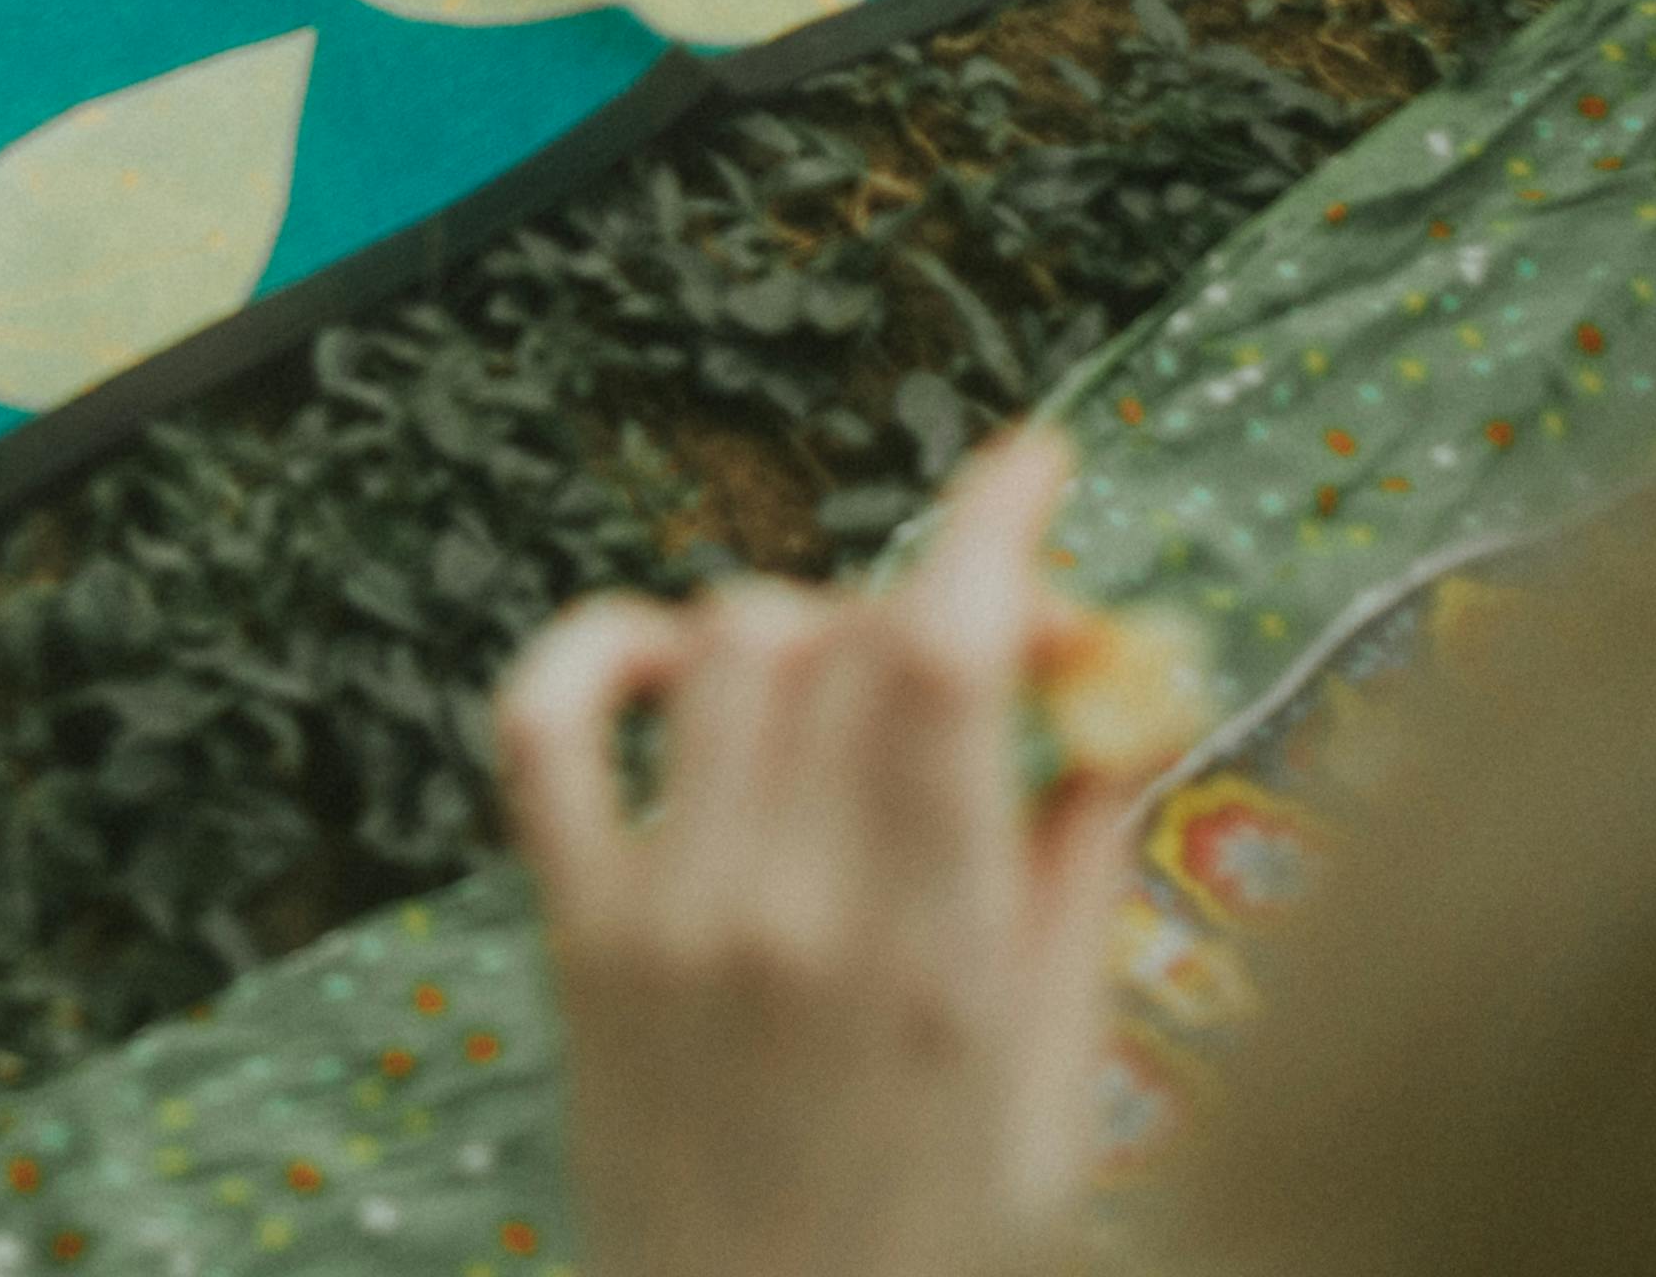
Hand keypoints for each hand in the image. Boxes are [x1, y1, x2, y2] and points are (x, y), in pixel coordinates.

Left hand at [499, 432, 1141, 1276]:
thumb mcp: (1056, 1083)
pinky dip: (596, 650)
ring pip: (725, 651)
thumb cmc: (944, 1246)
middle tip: (980, 656)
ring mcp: (667, 915)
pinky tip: (661, 657)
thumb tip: (1112, 698)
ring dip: (803, 634)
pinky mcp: (575, 935)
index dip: (993, 523)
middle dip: (930, 605)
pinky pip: (544, 721)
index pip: (948, 657)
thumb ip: (1078, 881)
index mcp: (939, 955)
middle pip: (847, 637)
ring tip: (856, 705)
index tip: (1031, 459)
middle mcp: (793, 912)